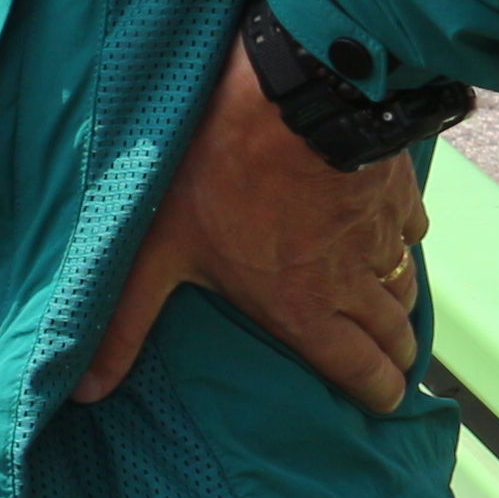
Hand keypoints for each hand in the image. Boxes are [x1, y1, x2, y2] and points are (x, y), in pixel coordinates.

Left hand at [75, 39, 427, 412]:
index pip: (363, 375)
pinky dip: (399, 240)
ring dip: (396, 304)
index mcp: (305, 308)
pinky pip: (411, 232)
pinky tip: (380, 233)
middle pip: (395, 338)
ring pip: (405, 289)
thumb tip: (87, 394)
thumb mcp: (157, 249)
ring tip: (380, 310)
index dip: (377, 395)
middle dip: (393, 358)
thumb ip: (127, 321)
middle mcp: (356, 283)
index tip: (379, 402)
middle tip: (384, 364)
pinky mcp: (398, 193)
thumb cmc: (217, 172)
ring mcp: (383, 236)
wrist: (293, 95)